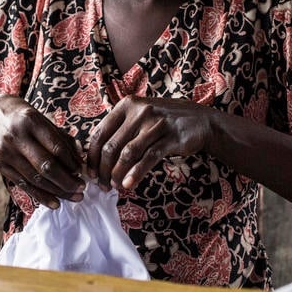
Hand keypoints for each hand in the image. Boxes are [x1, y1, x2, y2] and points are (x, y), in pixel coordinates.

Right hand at [0, 95, 84, 207]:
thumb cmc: (19, 116)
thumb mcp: (39, 117)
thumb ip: (60, 136)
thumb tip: (80, 157)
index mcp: (30, 121)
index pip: (56, 147)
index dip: (72, 162)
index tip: (82, 170)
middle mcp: (17, 137)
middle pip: (46, 166)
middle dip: (67, 181)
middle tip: (82, 188)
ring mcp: (7, 153)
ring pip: (36, 179)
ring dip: (58, 191)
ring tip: (75, 197)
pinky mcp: (0, 166)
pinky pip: (24, 185)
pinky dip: (41, 196)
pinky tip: (56, 203)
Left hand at [87, 96, 214, 190]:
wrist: (201, 121)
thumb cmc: (165, 122)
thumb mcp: (140, 116)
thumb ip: (121, 130)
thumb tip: (98, 156)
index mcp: (126, 105)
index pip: (100, 133)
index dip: (92, 156)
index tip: (90, 172)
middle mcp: (139, 112)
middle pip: (111, 146)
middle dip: (103, 169)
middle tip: (102, 184)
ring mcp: (155, 124)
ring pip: (127, 154)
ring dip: (117, 174)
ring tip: (115, 186)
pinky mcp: (170, 138)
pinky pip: (148, 158)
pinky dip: (135, 173)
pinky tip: (128, 184)